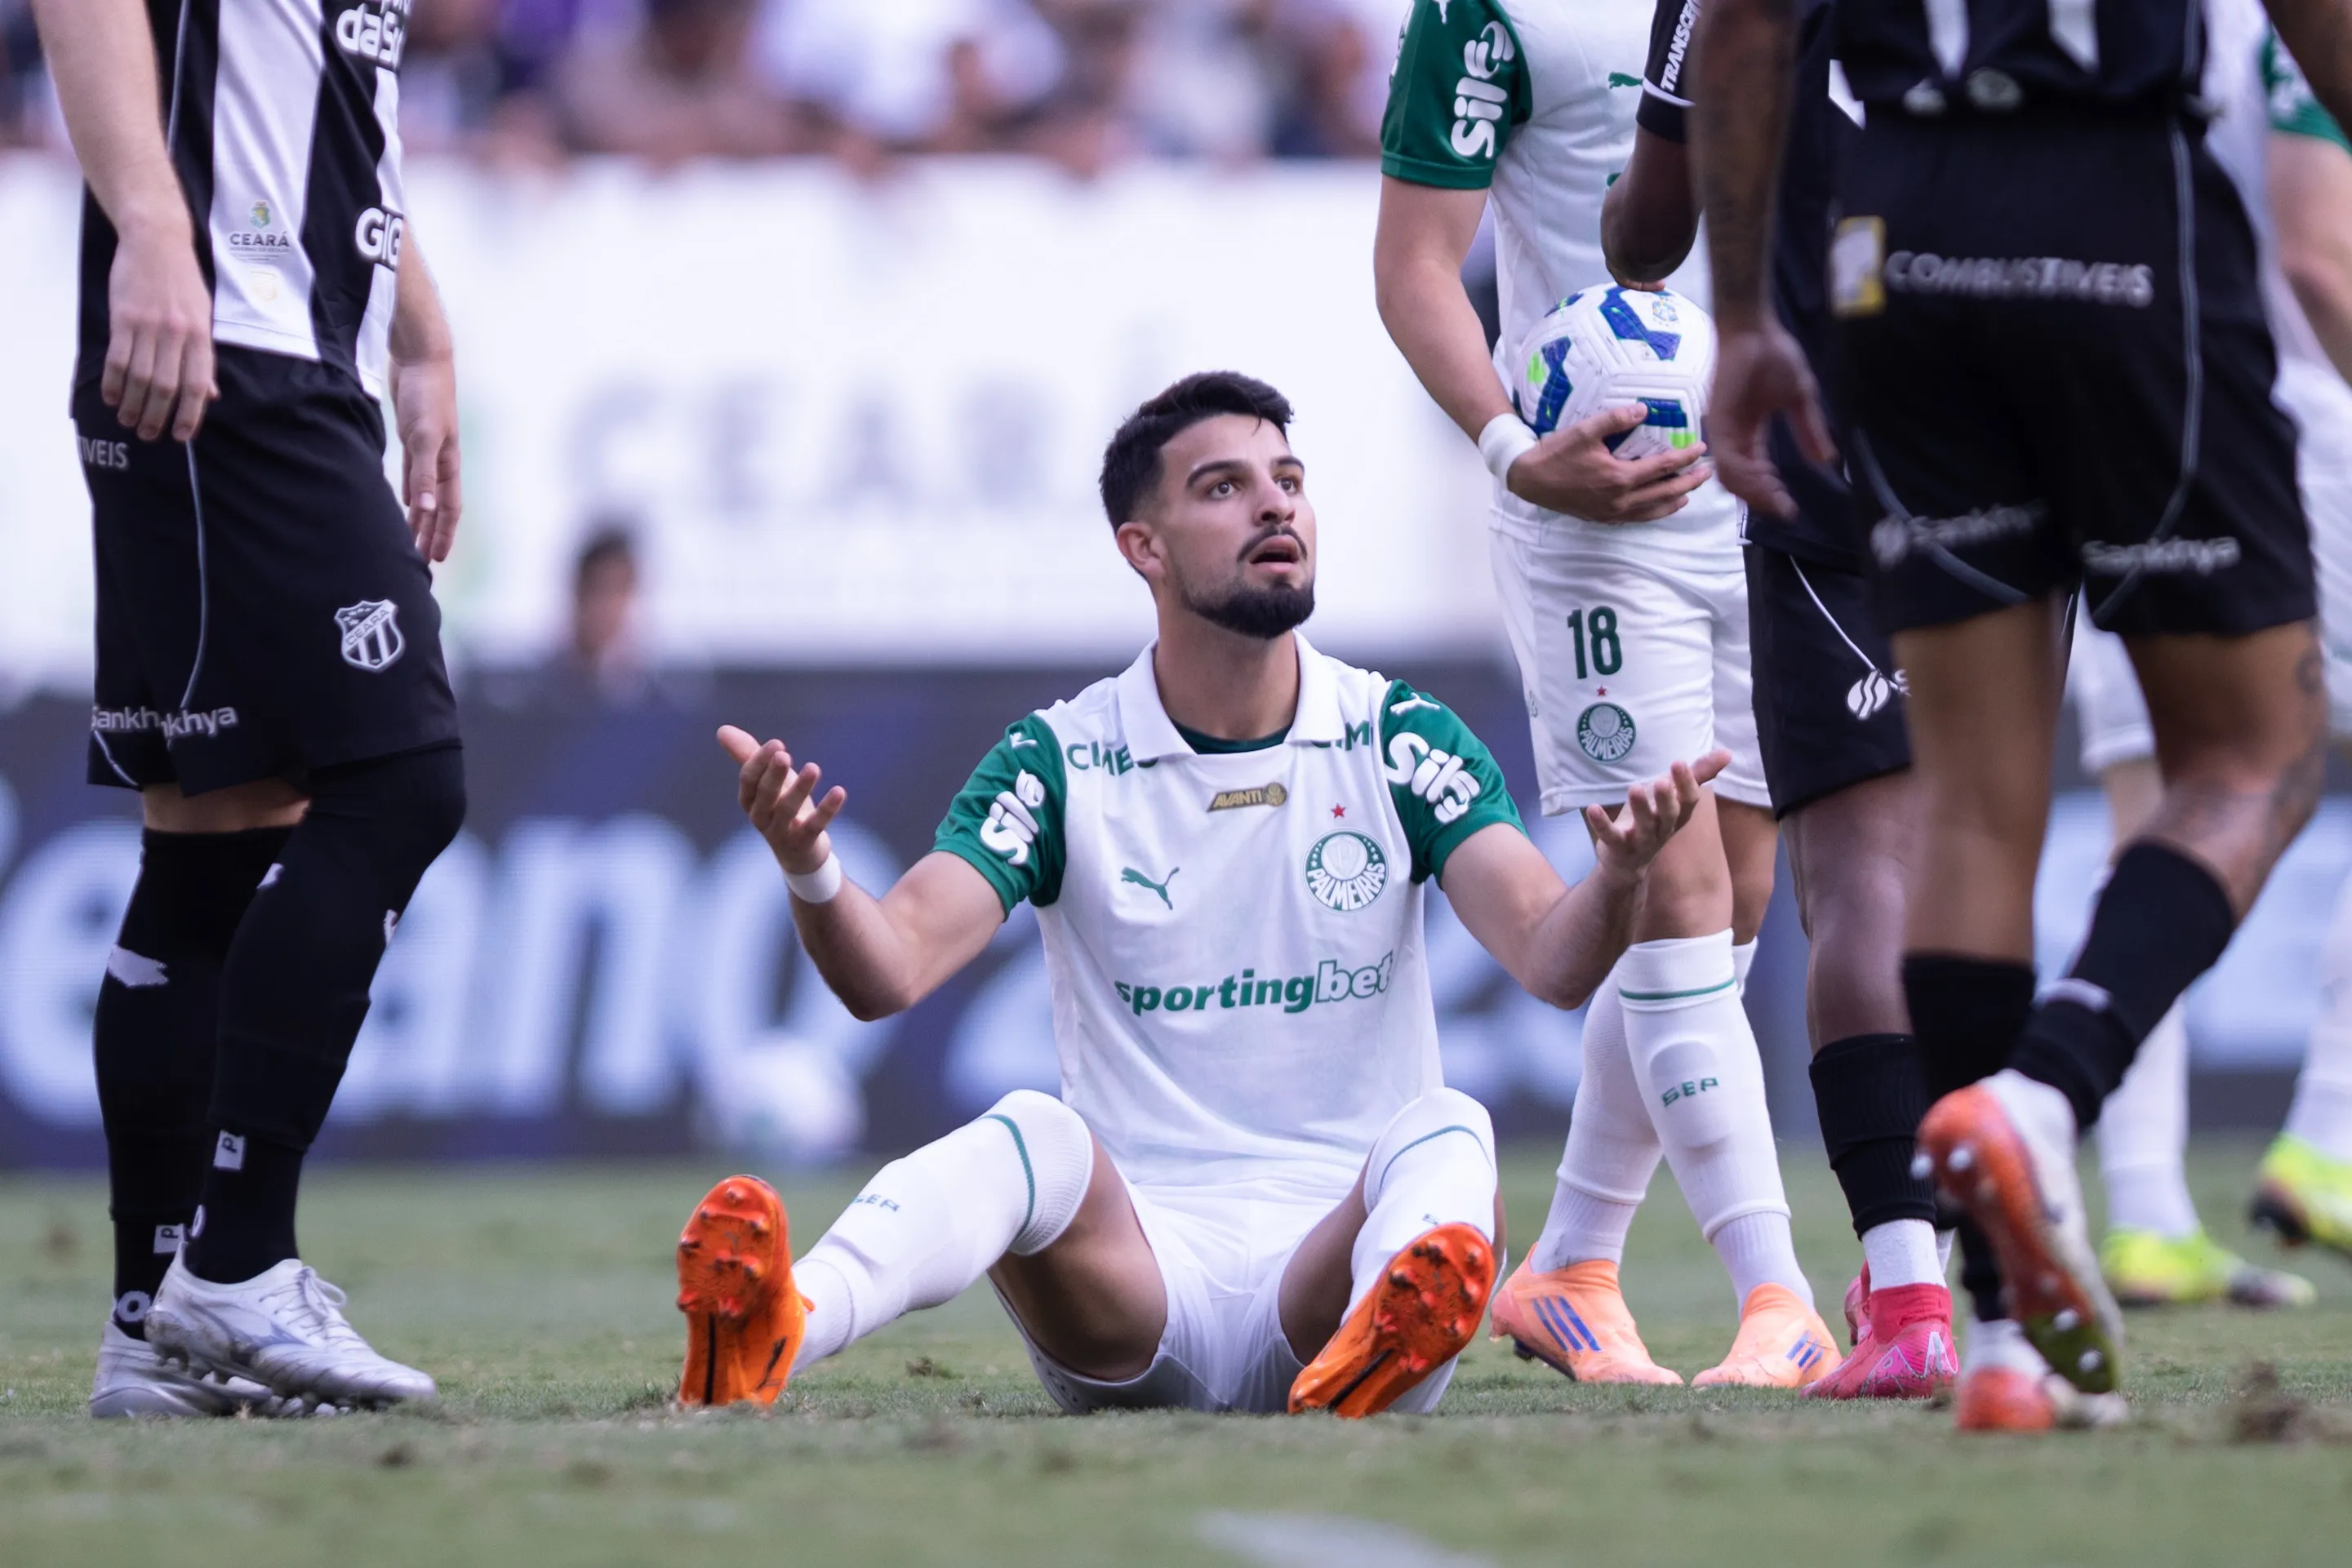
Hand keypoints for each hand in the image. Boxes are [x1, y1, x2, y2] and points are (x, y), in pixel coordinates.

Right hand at [104, 209, 214, 441]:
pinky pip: (118, 357)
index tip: (181, 436)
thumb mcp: (204, 317)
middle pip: (167, 387)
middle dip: (157, 416)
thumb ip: (204, 357)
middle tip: (148, 434)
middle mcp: (177, 334)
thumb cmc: (183, 282)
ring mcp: (149, 326)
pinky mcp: (124, 317)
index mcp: (201, 336)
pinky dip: (113, 381)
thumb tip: (210, 394)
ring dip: (132, 404)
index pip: (197, 385)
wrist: (157, 242)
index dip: (190, 415)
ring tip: (127, 420)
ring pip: (140, 376)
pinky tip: (111, 397)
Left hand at [391, 352, 462, 561]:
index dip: (444, 534)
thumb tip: (424, 510)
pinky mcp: (412, 435)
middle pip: (437, 505)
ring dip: (419, 515)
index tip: (436, 559)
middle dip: (431, 532)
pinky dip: (408, 490)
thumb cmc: (427, 395)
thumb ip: (423, 474)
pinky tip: (401, 500)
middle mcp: (441, 460)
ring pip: (423, 492)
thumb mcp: (425, 436)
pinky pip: (411, 473)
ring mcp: (427, 448)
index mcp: (448, 463)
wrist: (421, 358)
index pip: (449, 508)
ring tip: (409, 537)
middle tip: (420, 559)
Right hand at [719, 725, 845, 875]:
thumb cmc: (781, 809)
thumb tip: (722, 730)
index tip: (777, 743)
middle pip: (765, 795)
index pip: (749, 780)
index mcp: (750, 800)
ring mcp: (782, 832)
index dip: (760, 762)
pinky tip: (839, 791)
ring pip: (788, 810)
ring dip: (800, 788)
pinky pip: (814, 826)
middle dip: (773, 775)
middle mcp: (761, 817)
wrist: (800, 855)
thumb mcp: (767, 781)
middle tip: (784, 755)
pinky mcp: (804, 843)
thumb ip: (748, 756)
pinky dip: (827, 810)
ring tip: (814, 768)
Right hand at [1506, 403, 1711, 521]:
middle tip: (1708, 471)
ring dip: (1677, 499)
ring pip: (1655, 510)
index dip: (1685, 457)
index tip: (1701, 448)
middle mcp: (1621, 500)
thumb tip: (1644, 410)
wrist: (1530, 480)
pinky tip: (1664, 506)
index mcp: (1619, 477)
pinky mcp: (1605, 518)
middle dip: (1690, 481)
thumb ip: (1616, 419)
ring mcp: (1613, 512)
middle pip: (1666, 492)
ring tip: (1691, 491)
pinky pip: (1640, 518)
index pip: (1663, 467)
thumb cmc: (1556, 454)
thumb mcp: (1584, 431)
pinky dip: (1657, 512)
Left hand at [1584, 749, 1729, 875]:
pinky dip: (1602, 823)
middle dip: (1667, 798)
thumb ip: (1698, 774)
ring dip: (1640, 808)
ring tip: (1634, 788)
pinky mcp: (1617, 847)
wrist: (1627, 862)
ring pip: (1644, 827)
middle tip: (1661, 780)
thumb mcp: (1673, 795)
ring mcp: (1640, 841)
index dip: (1686, 784)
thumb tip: (1728, 753)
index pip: (1689, 801)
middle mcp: (1663, 829)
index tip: (1679, 762)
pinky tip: (1593, 808)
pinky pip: (1610, 836)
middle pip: (1669, 815)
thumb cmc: (1653, 819)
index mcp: (1678, 815)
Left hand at [1708, 319, 1835, 518]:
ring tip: (1776, 499)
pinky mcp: (1720, 420)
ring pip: (1732, 476)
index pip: (1757, 473)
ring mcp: (1725, 429)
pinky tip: (1765, 481)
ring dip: (1754, 492)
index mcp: (1751, 433)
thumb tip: (1827, 461)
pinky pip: (1729, 458)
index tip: (1790, 509)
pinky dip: (1745, 475)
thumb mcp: (1799, 399)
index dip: (1771, 493)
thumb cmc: (1774, 356)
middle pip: (1741, 482)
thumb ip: (1809, 431)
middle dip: (1762, 499)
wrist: (1755, 328)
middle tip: (1783, 509)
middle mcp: (1735, 436)